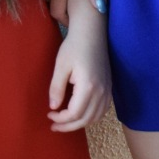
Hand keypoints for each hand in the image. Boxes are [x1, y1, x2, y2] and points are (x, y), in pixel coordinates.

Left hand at [47, 0, 111, 130]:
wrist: (92, 33)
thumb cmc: (74, 47)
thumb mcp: (60, 66)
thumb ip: (56, 88)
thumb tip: (53, 108)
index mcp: (88, 86)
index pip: (74, 114)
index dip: (60, 119)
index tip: (49, 115)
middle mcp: (101, 91)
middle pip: (86, 119)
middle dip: (68, 126)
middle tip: (54, 125)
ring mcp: (107, 90)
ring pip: (96, 117)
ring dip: (80, 123)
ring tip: (65, 122)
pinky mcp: (109, 87)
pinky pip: (102, 110)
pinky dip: (91, 116)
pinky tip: (80, 114)